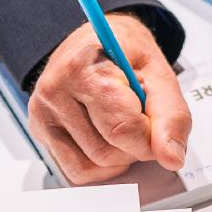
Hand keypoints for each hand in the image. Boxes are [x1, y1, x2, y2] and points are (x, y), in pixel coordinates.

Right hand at [27, 14, 191, 184]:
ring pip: (91, 166)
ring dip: (118, 158)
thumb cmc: (124, 53)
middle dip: (134, 147)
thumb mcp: (159, 73)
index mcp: (84, 68)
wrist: (94, 40)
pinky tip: (107, 139)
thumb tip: (171, 158)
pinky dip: (100, 166)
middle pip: (106, 152)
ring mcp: (42, 112)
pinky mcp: (40, 130)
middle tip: (140, 120)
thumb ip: (171, 116)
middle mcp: (55, 90)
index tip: (157, 127)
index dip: (150, 138)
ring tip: (122, 126)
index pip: (122, 129)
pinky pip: (76, 170)